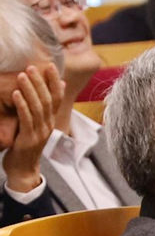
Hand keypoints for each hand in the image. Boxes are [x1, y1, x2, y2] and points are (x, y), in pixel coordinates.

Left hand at [1, 61, 63, 192]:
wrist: (23, 170)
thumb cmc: (26, 146)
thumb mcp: (37, 126)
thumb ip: (43, 110)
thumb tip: (51, 94)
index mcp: (51, 121)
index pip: (57, 97)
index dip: (54, 81)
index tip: (50, 65)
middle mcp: (48, 125)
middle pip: (48, 100)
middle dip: (40, 81)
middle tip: (32, 66)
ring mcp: (40, 132)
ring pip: (38, 107)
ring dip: (30, 90)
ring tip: (22, 75)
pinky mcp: (29, 139)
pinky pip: (26, 119)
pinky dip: (22, 105)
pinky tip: (16, 94)